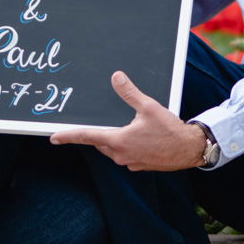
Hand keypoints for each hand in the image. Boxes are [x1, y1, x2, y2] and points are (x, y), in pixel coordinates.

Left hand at [50, 71, 206, 170]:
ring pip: (112, 149)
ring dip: (115, 138)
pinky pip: (125, 154)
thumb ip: (130, 93)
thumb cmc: (170, 130)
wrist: (188, 149)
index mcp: (119, 140)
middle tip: (109, 121)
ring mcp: (129, 162)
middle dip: (101, 132)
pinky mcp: (138, 165)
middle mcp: (120, 155)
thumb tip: (117, 77)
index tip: (54, 138)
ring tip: (131, 127)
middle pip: (100, 142)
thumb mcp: (149, 107)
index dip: (68, 136)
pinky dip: (127, 145)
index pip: (87, 136)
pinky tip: (141, 137)